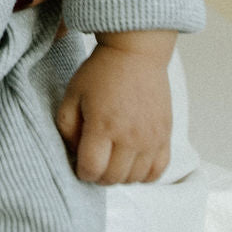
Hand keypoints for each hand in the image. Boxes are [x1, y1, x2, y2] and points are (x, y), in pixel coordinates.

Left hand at [55, 34, 173, 183]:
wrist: (136, 53)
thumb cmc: (101, 72)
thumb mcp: (72, 94)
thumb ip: (66, 127)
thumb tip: (74, 152)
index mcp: (102, 126)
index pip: (92, 170)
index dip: (81, 171)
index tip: (80, 162)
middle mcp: (129, 137)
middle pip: (113, 178)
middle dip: (99, 175)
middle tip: (95, 160)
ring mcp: (151, 138)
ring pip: (135, 178)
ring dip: (120, 175)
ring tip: (113, 159)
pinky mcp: (165, 136)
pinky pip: (158, 171)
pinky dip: (144, 174)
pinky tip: (133, 162)